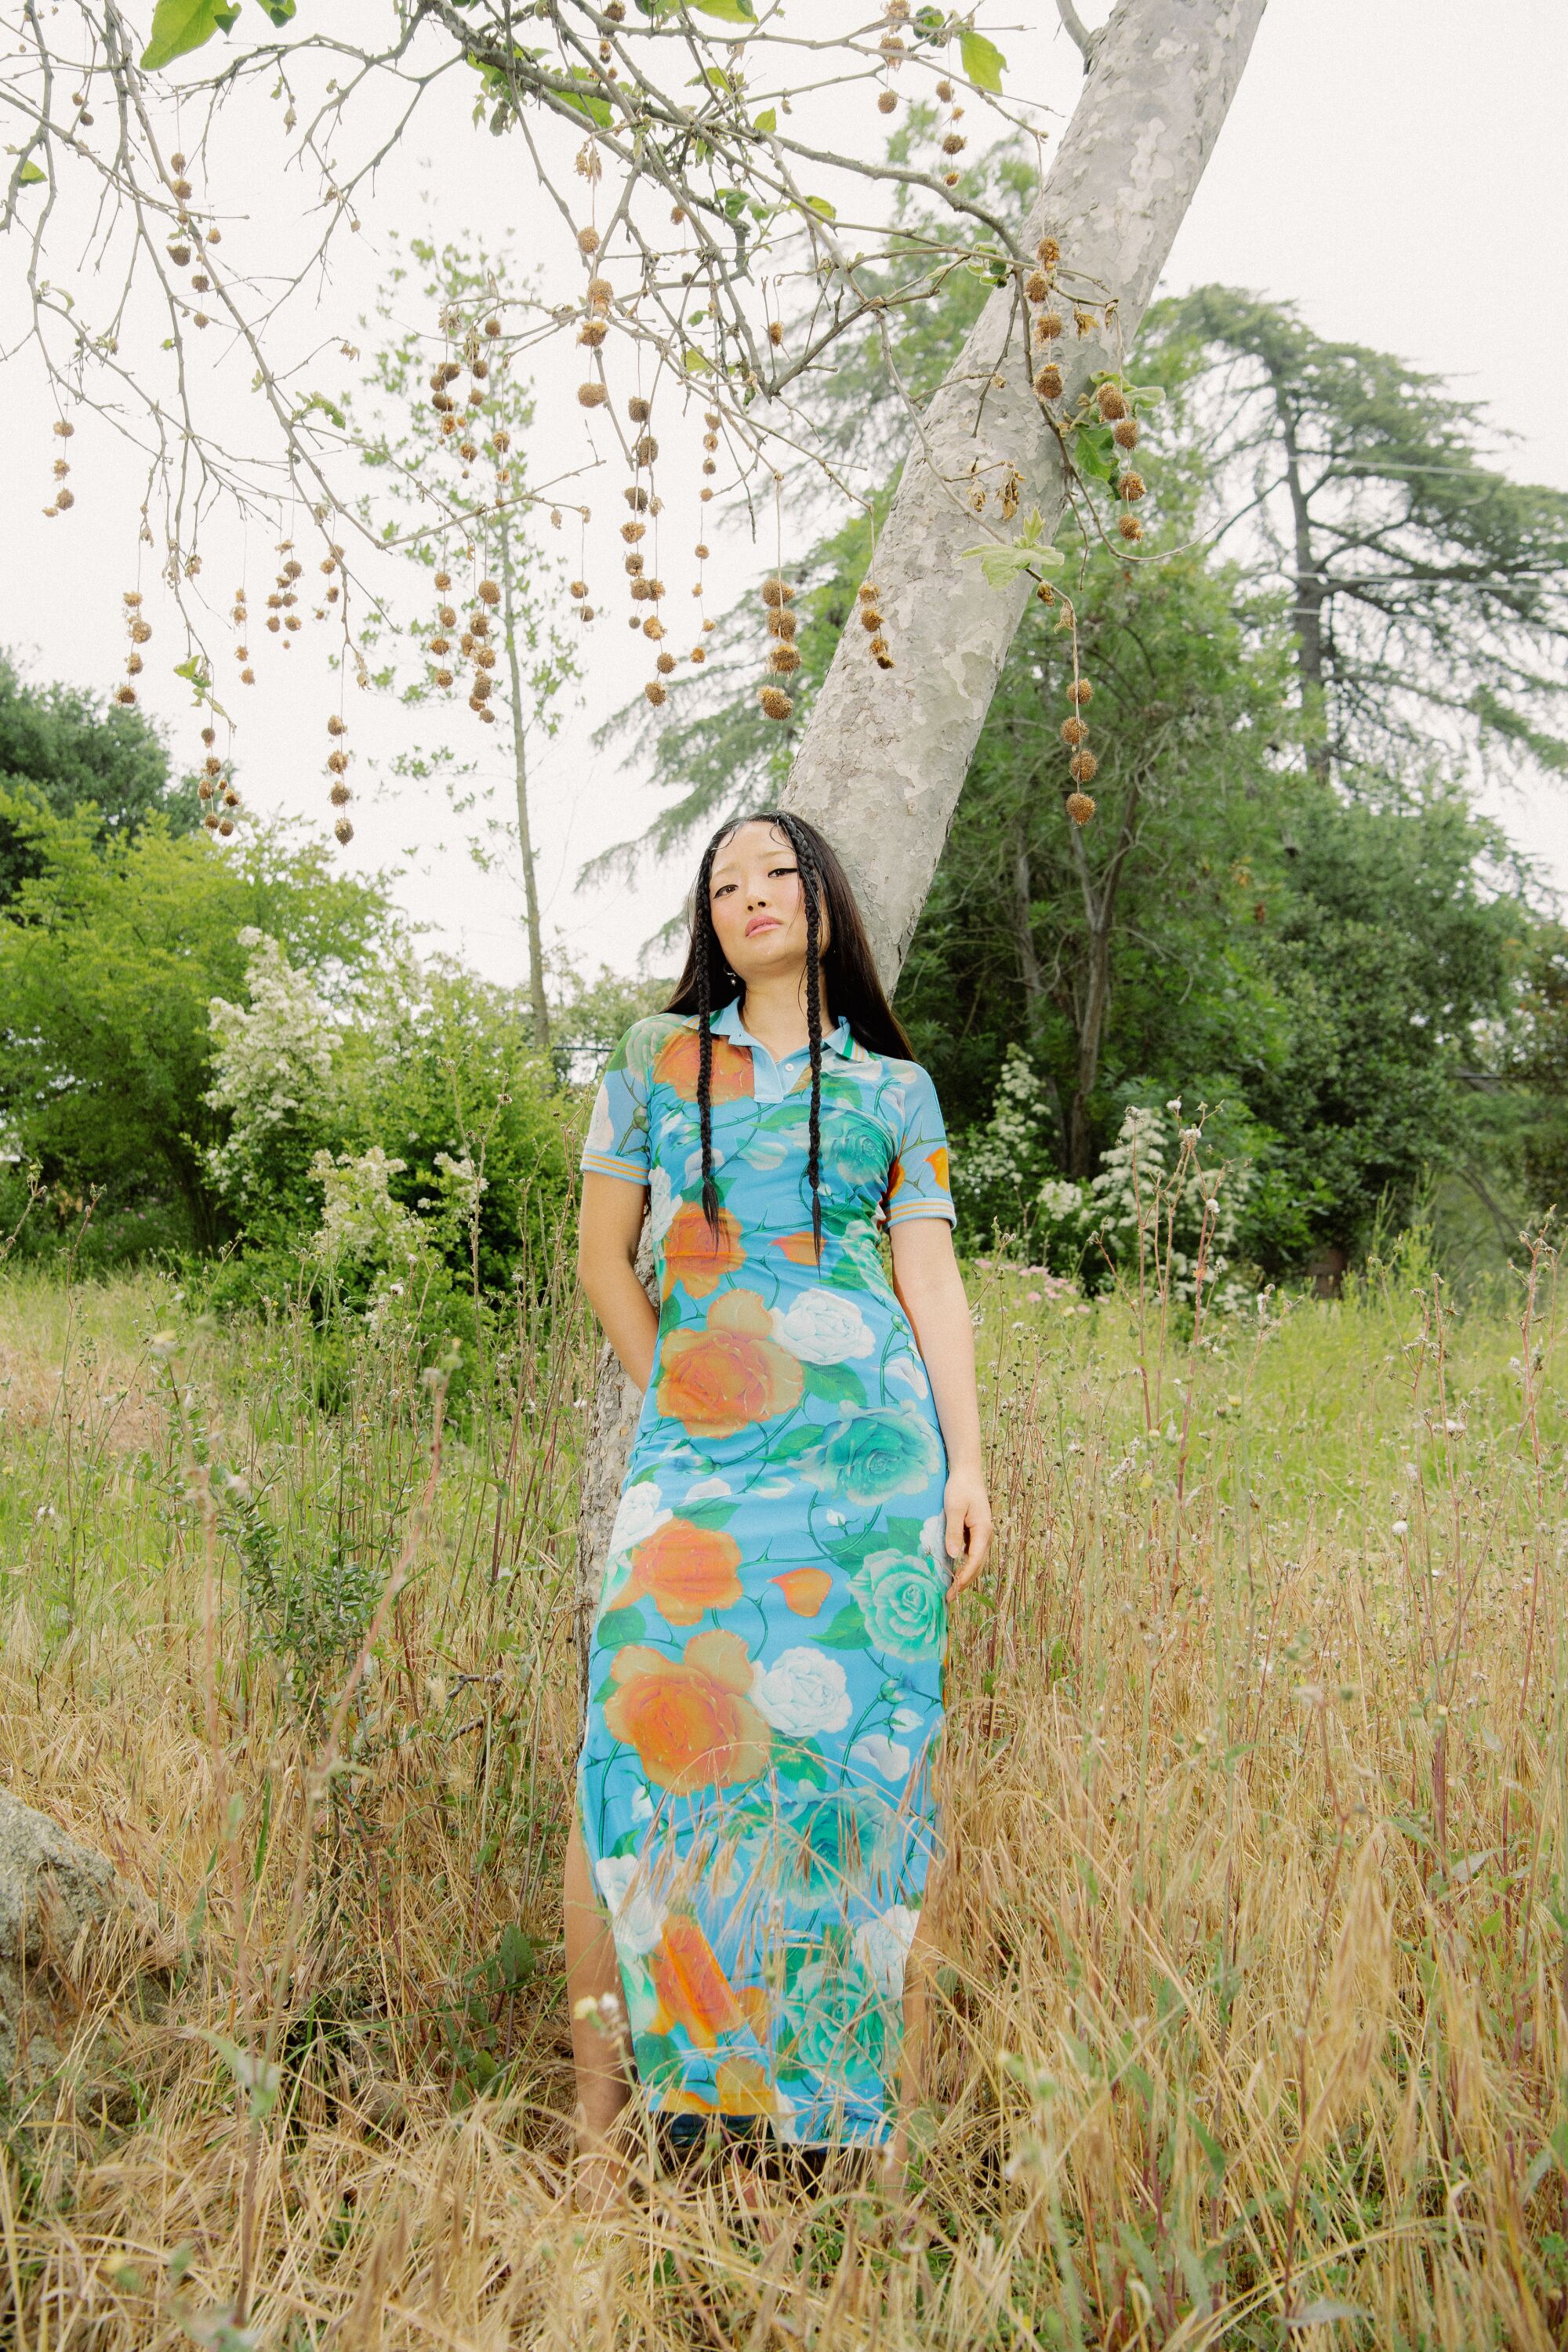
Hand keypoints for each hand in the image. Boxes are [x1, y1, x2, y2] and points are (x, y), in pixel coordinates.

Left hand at [942, 1467, 991, 1595]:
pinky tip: (953, 1570)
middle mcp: (986, 1535)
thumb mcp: (954, 1508)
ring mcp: (982, 1534)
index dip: (964, 1578)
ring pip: (976, 1561)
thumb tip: (953, 1556)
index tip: (952, 1591)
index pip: (975, 1561)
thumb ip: (954, 1531)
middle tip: (949, 1597)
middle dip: (965, 1582)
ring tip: (951, 1590)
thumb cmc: (960, 1488)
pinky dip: (965, 1565)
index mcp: (983, 1531)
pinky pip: (972, 1553)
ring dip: (966, 1576)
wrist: (967, 1472)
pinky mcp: (976, 1532)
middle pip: (978, 1565)